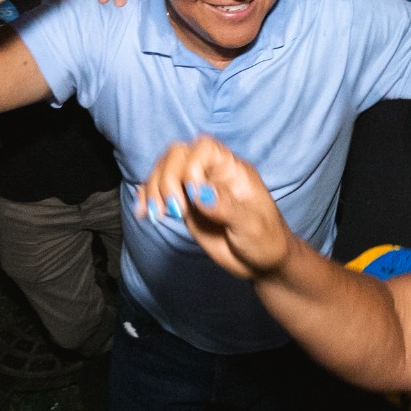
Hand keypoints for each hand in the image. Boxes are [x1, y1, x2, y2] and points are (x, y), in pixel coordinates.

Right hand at [135, 136, 294, 279]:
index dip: (192, 166)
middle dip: (167, 179)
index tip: (194, 196)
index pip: (205, 147)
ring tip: (158, 215)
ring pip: (163, 170)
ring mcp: (195, 189)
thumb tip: (199, 194)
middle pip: (178, 154)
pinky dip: (146, 198)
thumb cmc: (266, 240)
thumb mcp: (252, 226)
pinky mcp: (184, 206)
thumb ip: (227, 208)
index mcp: (232, 169)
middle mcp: (211, 174)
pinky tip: (144, 213)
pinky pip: (158, 191)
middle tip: (175, 211)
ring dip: (153, 190)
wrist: (261, 262)